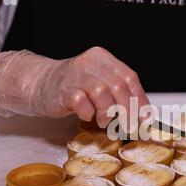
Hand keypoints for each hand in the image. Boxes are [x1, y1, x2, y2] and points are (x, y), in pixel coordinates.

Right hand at [0, 47, 148, 126]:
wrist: (40, 83)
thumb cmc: (74, 86)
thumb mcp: (99, 83)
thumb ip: (118, 93)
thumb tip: (143, 114)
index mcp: (103, 59)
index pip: (129, 77)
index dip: (140, 99)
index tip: (145, 117)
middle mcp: (91, 63)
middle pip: (119, 86)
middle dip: (127, 111)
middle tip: (128, 126)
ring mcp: (76, 75)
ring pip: (102, 93)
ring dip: (107, 113)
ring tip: (102, 120)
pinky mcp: (63, 90)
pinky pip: (82, 103)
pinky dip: (88, 113)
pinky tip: (86, 115)